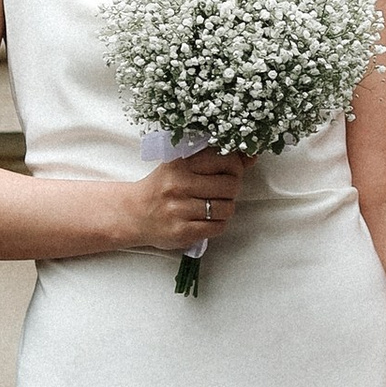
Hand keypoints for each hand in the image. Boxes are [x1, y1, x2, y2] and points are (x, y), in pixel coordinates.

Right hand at [113, 146, 248, 255]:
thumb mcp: (183, 165)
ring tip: (213, 205)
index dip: (236, 166)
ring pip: (226, 208)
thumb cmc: (163, 186)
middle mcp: (178, 184)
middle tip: (222, 190)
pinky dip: (218, 224)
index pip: (226, 159)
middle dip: (232, 189)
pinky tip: (206, 219)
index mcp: (180, 162)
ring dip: (225, 208)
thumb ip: (216, 159)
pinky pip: (217, 227)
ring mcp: (179, 209)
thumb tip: (251, 156)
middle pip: (231, 185)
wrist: (134, 214)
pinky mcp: (181, 231)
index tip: (230, 171)